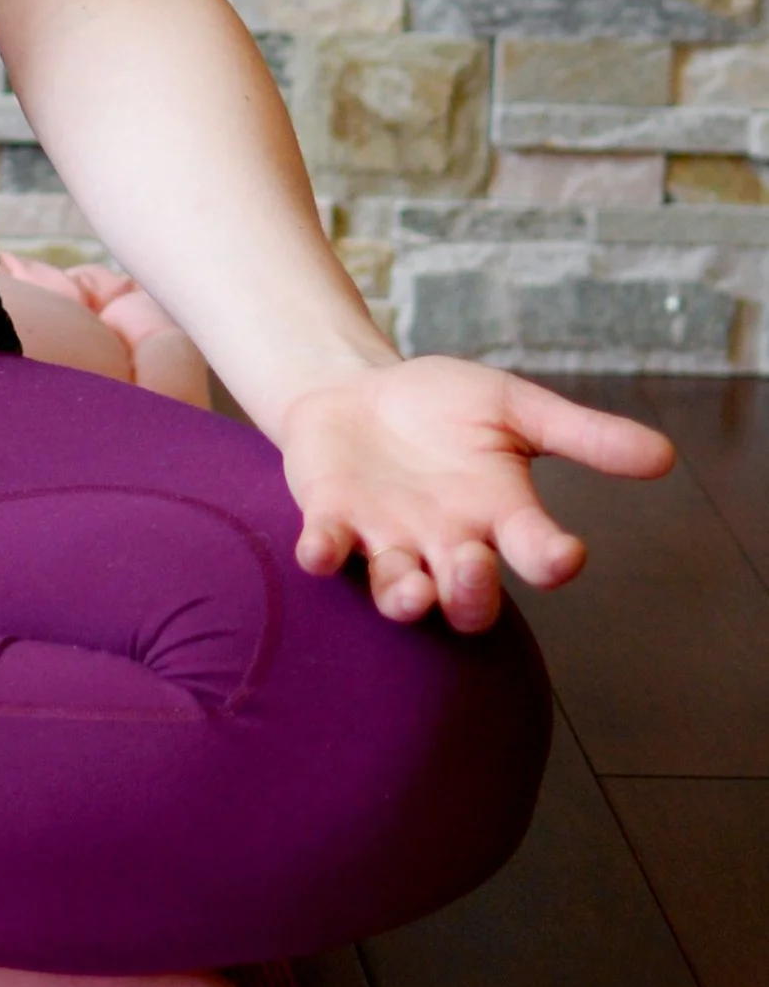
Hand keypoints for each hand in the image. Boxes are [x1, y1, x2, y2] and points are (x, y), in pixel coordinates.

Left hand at [278, 358, 673, 632]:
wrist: (355, 388)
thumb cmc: (440, 405)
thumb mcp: (515, 406)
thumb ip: (583, 433)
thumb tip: (665, 456)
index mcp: (498, 514)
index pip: (536, 551)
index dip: (551, 560)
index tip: (566, 556)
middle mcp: (446, 541)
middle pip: (468, 598)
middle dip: (473, 592)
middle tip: (474, 565)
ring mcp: (386, 538)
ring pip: (400, 593)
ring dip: (404, 597)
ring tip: (411, 590)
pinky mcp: (331, 521)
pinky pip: (327, 554)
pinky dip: (324, 555)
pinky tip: (321, 551)